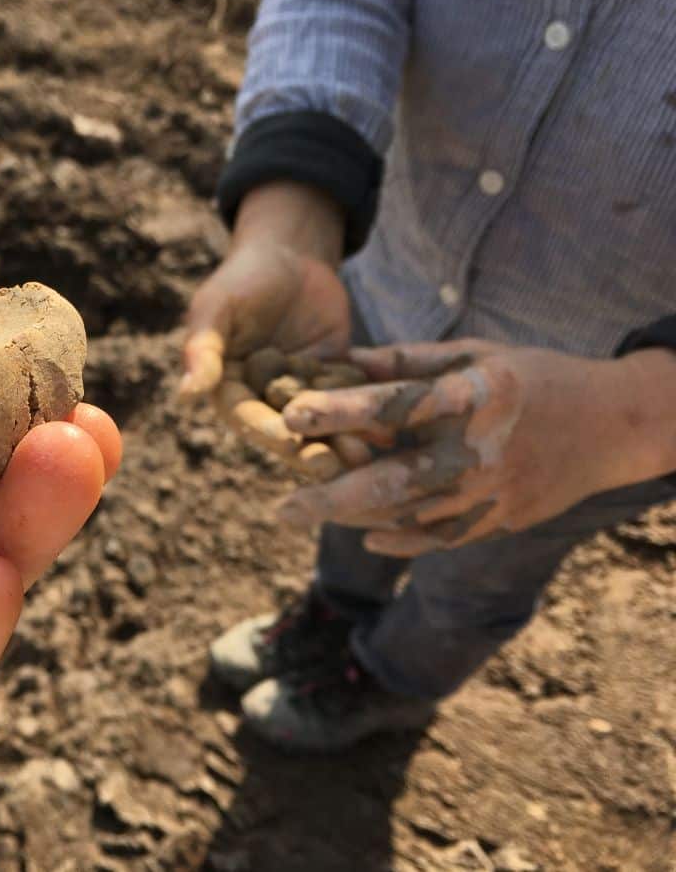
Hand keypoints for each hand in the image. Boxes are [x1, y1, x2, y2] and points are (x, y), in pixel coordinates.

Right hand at [179, 183, 350, 464]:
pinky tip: (388, 429)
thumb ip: (203, 350)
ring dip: (342, 440)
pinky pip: (351, 398)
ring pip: (322, 421)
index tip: (290, 444)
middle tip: (334, 466)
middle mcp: (264, 399)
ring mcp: (302, 391)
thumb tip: (186, 394)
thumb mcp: (217, 307)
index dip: (268, 431)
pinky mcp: (335, 378)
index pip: (247, 417)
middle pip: (288, 430)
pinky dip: (367, 413)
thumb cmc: (242, 277)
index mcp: (230, 389)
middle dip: (310, 449)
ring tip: (366, 456)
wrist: (289, 253)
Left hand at [273, 339, 646, 555]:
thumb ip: (406, 360)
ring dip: (353, 519)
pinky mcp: (499, 519)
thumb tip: (340, 359)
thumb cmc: (534, 376)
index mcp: (471, 396)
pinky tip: (365, 536)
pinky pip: (438, 539)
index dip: (338, 411)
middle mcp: (478, 451)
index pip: (392, 406)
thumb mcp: (476, 352)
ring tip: (309, 511)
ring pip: (407, 518)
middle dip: (328, 498)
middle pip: (390, 483)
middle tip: (280, 507)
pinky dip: (399, 540)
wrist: (613, 426)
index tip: (289, 415)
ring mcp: (490, 493)